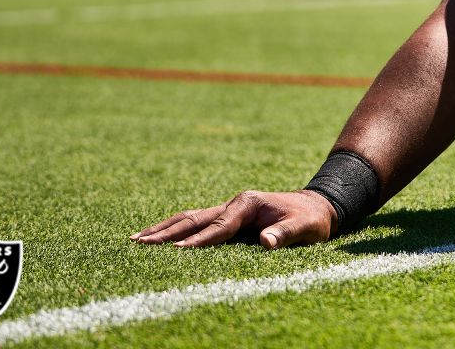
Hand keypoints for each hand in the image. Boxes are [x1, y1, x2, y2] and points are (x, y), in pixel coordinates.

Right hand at [131, 190, 336, 248]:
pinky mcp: (228, 216)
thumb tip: (267, 242)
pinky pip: (198, 222)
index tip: (177, 251)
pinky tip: (161, 237)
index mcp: (248, 204)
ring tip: (136, 239)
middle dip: (167, 232)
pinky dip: (177, 229)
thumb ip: (286, 235)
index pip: (219, 227)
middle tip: (138, 243)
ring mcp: (229, 208)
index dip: (199, 240)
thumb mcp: (305, 228)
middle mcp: (235, 203)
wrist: (317, 205)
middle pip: (194, 219)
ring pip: (190, 218)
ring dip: (165, 229)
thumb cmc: (311, 219)